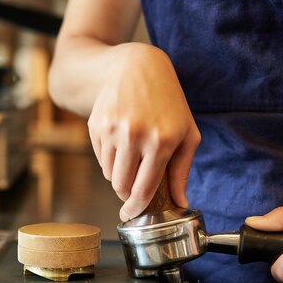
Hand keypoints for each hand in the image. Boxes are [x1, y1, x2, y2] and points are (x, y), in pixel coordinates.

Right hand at [88, 43, 199, 220]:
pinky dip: (109, 159)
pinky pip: (99, 157)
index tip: (131, 215)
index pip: (144, 189)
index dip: (136, 208)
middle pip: (121, 185)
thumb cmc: (168, 101)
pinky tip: (120, 142)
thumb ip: (182, 171)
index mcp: (161, 142)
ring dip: (119, 174)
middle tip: (134, 188)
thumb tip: (179, 202)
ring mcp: (112, 129)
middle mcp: (134, 136)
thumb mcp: (186, 133)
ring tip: (131, 157)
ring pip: (108, 173)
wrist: (136, 66)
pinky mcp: (96, 124)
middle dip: (127, 193)